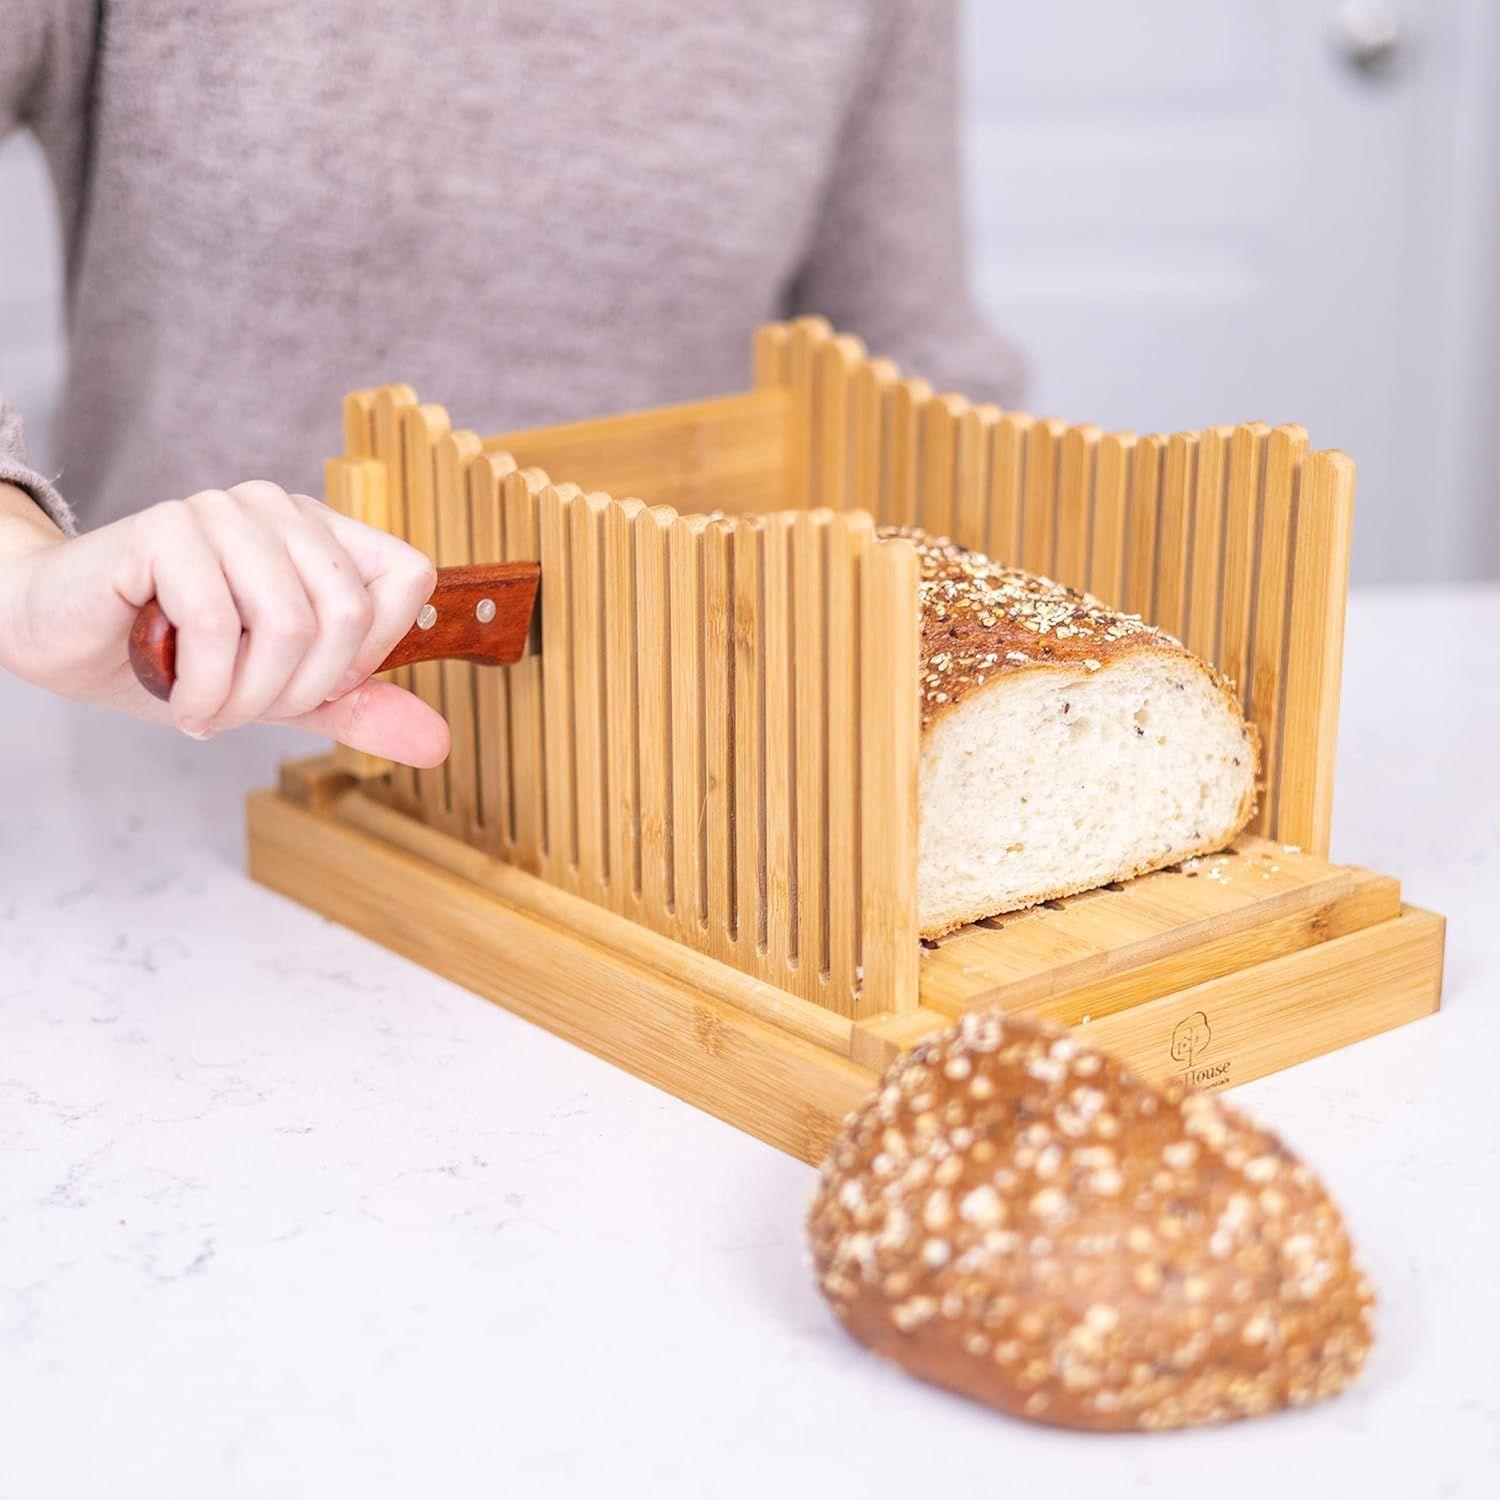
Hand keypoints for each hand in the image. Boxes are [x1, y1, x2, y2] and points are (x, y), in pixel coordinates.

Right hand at [0, 479, 449, 766]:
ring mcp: (225, 510)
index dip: (373, 650)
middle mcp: (280, 510)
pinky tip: (184, 699)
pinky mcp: (168, 526)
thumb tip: (437, 743)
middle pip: (349, 613)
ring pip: (288, 623)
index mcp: (323, 536)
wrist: (65, 644)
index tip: (316, 682)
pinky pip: (219, 622)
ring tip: (212, 708)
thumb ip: (357, 708)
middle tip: (249, 708)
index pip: (409, 578)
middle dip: (301, 690)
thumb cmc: (178, 661)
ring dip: (248, 696)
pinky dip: (205, 686)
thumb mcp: (283, 695)